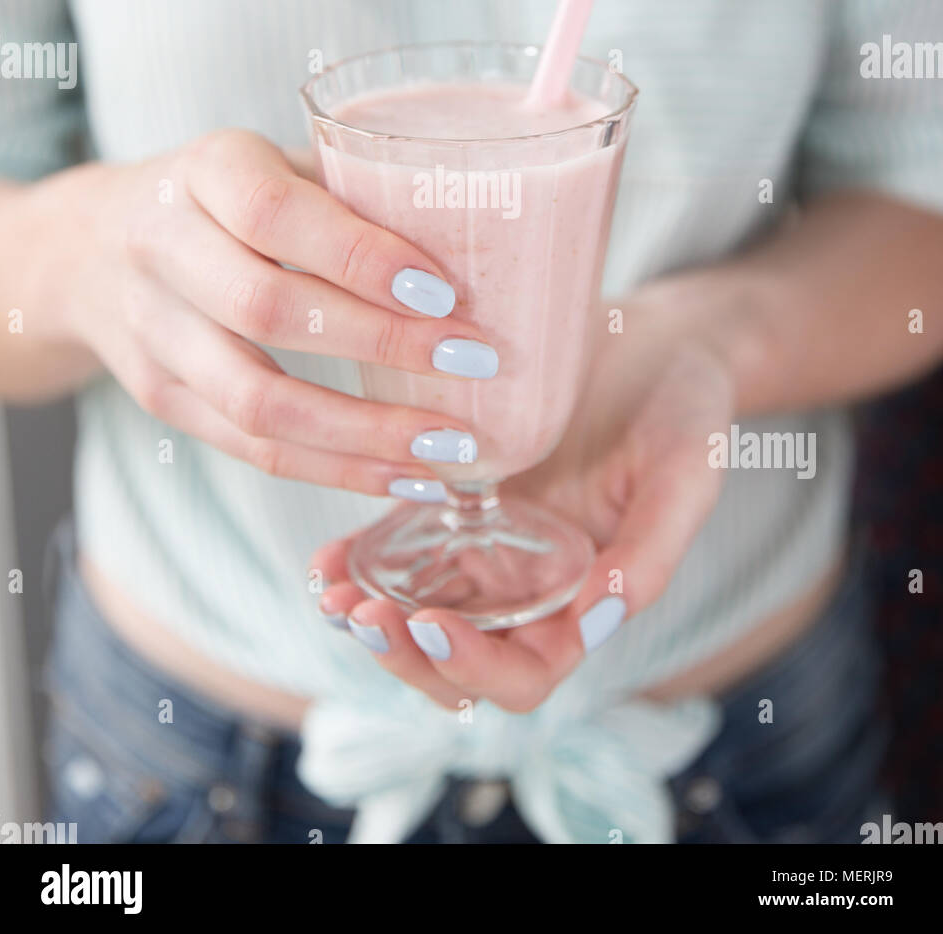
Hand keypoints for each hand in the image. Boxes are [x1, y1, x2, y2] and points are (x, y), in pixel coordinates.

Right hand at [47, 129, 493, 490]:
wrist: (91, 248)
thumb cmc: (227, 197)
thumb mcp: (279, 163)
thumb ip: (358, 189)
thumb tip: (490, 232)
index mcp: (205, 170)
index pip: (275, 214)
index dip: (361, 257)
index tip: (446, 292)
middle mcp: (163, 248)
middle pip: (267, 311)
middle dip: (382, 344)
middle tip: (475, 362)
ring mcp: (155, 333)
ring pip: (257, 400)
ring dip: (365, 432)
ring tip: (452, 443)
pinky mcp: (162, 398)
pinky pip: (251, 448)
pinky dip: (336, 469)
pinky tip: (405, 475)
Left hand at [313, 322, 734, 709]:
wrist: (657, 340)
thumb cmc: (685, 408)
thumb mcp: (688, 471)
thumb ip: (653, 550)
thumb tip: (600, 619)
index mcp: (585, 603)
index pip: (523, 675)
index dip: (474, 668)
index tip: (432, 623)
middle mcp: (528, 589)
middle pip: (454, 659)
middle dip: (402, 653)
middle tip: (360, 615)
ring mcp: (487, 548)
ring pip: (417, 612)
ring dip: (370, 618)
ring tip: (328, 592)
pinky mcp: (456, 500)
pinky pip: (399, 548)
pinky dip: (361, 561)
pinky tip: (326, 556)